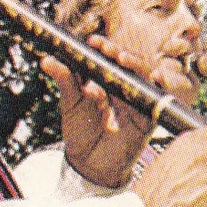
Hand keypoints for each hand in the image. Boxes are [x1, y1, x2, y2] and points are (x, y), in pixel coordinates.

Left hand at [46, 35, 152, 189]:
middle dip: (119, 54)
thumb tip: (47, 60)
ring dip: (137, 65)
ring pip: (144, 77)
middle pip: (129, 64)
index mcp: (107, 80)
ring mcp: (138, 101)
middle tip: (108, 50)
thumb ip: (64, 80)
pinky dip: (159, 87)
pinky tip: (156, 78)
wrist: (89, 164)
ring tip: (123, 59)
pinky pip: (158, 100)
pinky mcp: (148, 118)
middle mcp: (125, 87)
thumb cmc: (81, 131)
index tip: (92, 41)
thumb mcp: (71, 103)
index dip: (103, 48)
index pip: (109, 58)